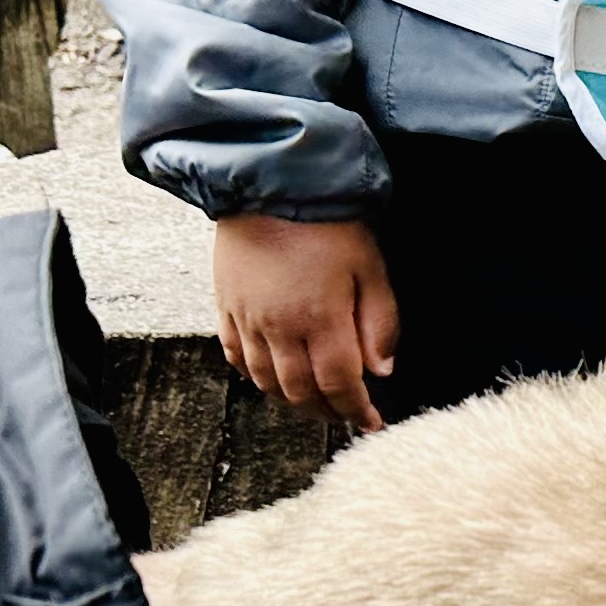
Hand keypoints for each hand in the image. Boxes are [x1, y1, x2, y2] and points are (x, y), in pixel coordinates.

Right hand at [211, 214, 398, 430]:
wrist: (270, 181)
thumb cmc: (328, 222)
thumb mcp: (370, 269)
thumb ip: (379, 323)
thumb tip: (380, 371)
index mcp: (319, 319)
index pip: (339, 385)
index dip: (356, 411)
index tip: (371, 423)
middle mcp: (278, 327)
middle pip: (300, 392)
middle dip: (326, 411)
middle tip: (345, 415)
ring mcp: (246, 318)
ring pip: (266, 381)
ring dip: (291, 400)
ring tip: (314, 402)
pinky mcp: (225, 305)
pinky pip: (235, 355)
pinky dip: (255, 376)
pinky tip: (272, 378)